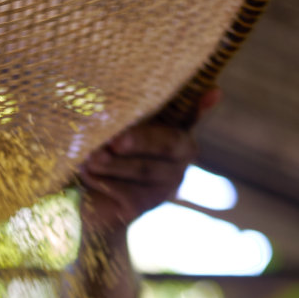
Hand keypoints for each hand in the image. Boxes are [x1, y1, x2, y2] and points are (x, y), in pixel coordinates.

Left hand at [77, 88, 219, 233]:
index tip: (214, 92)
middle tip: (114, 141)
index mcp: (175, 130)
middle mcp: (179, 157)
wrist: (84, 197)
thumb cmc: (101, 150)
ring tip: (89, 159)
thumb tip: (144, 97)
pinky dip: (105, 182)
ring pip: (144, 169)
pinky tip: (87, 175)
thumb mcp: (113, 127)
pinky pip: (129, 192)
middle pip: (167, 143)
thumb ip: (126, 111)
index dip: (200, 106)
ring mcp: (165, 184)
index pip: (190, 115)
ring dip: (112, 163)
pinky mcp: (145, 204)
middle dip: (140, 140)